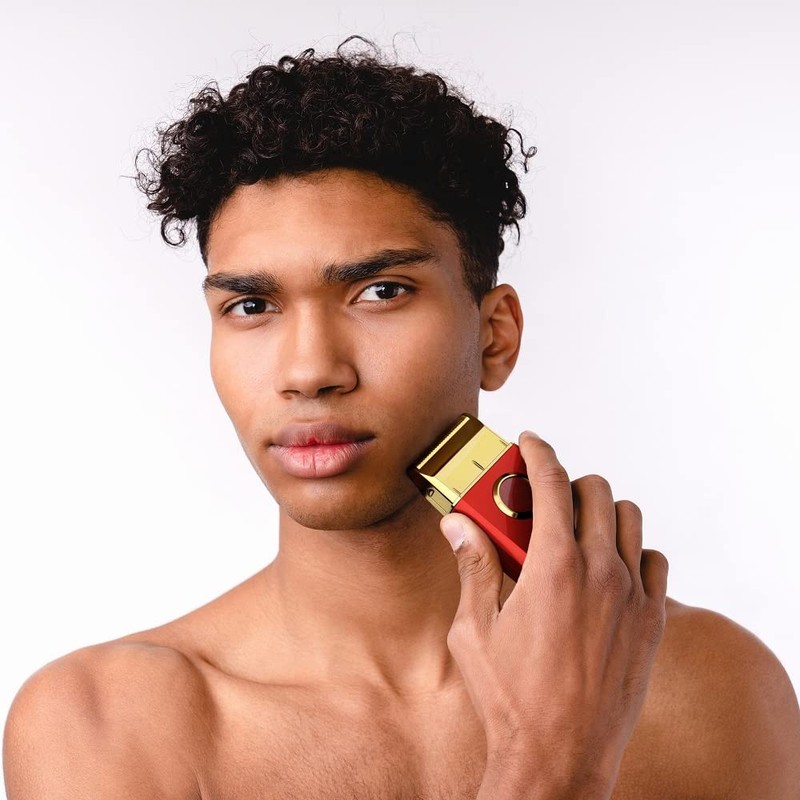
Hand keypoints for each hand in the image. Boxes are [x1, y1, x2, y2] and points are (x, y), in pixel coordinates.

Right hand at [440, 431, 667, 799]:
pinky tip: (608, 568)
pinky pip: (656, 561)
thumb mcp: (475, 628)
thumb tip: (456, 525)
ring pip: (630, 519)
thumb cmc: (510, 695)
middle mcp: (601, 572)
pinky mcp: (652, 622)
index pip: (550, 482)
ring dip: (601, 512)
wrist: (559, 757)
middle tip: (541, 498)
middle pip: (594, 491)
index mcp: (553, 566)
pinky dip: (634, 551)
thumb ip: (472, 565)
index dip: (539, 451)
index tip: (530, 441)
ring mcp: (633, 596)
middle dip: (566, 482)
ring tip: (575, 531)